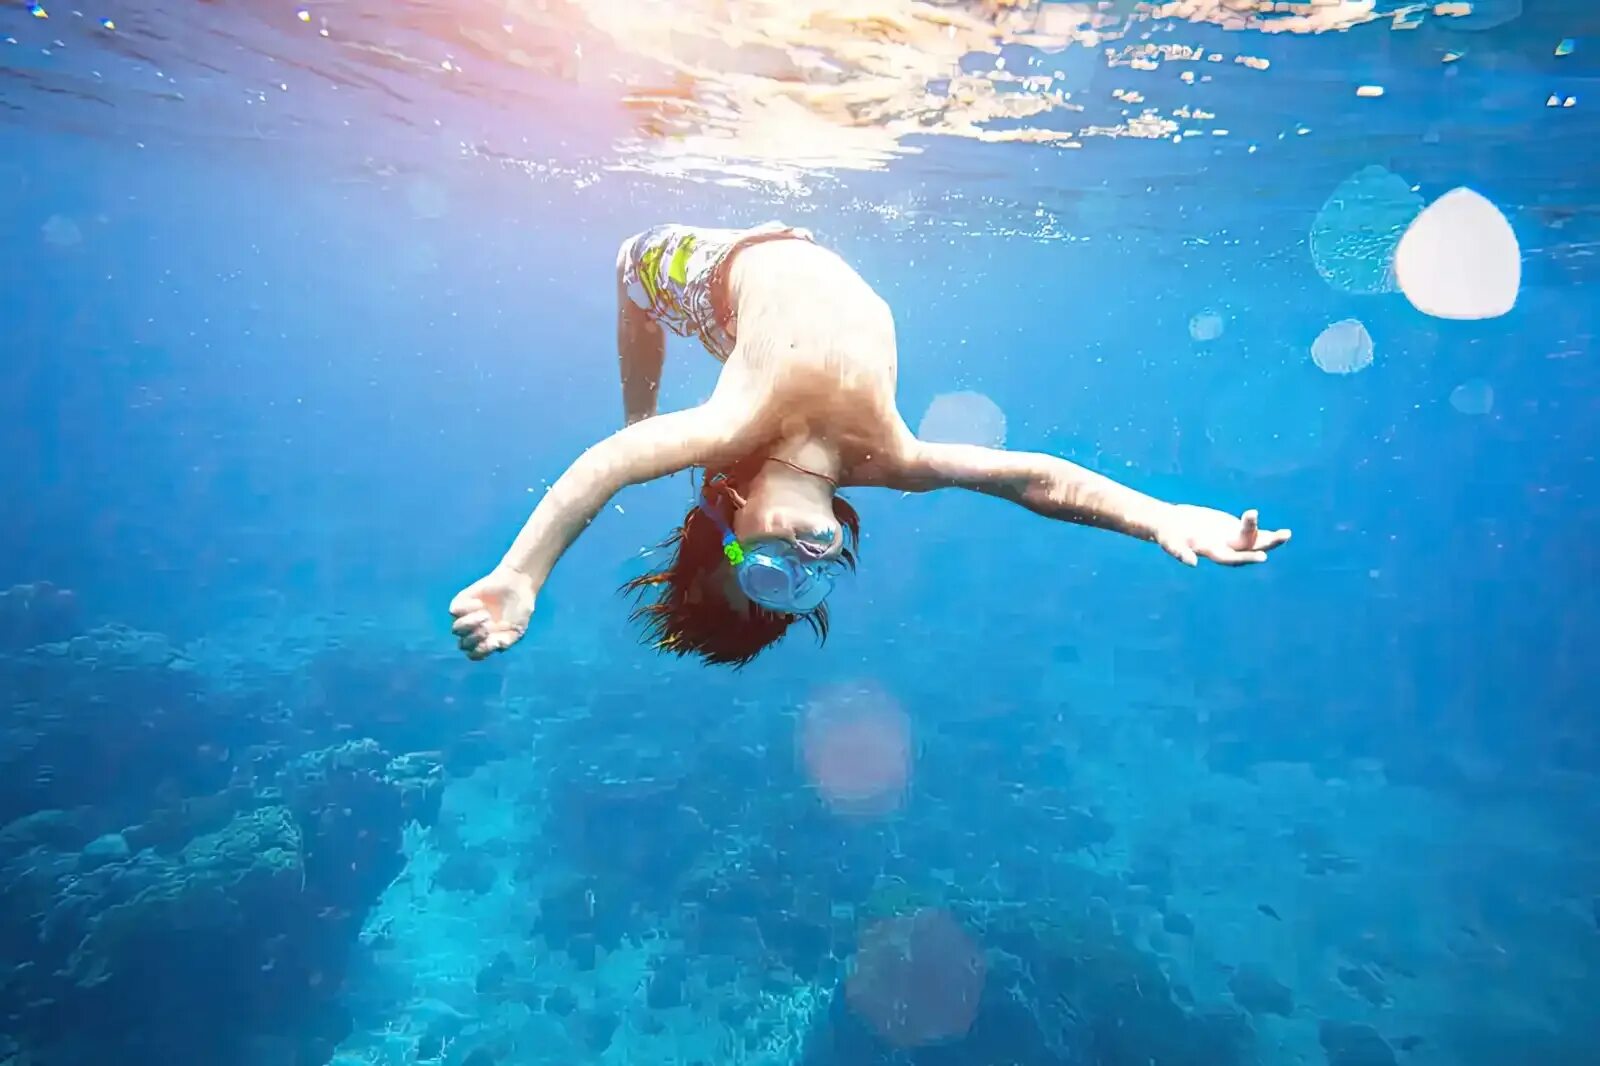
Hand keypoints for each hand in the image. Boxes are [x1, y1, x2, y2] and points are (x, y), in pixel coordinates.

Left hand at [449, 567, 536, 659]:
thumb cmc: (519, 610)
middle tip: (490, 624)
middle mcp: (473, 631)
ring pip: (456, 629)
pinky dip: (467, 609)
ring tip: (485, 614)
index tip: (494, 639)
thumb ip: (506, 642)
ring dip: (470, 624)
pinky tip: (480, 603)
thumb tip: (494, 646)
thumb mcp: (517, 630)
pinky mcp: (461, 602)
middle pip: (463, 644)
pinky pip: (454, 611)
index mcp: (485, 641)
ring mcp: (466, 617)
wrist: (517, 585)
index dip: (481, 650)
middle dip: (476, 636)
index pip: (474, 654)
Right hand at [1154, 505, 1291, 566]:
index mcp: (1210, 551)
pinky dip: (1266, 533)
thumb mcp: (1170, 542)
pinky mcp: (1231, 530)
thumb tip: (1192, 563)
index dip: (1246, 557)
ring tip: (1287, 534)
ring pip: (1254, 542)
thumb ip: (1180, 552)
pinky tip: (1283, 534)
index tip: (1263, 556)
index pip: (1231, 557)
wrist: (1170, 523)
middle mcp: (1223, 548)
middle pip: (1247, 549)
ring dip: (1271, 539)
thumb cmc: (1167, 533)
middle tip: (1281, 537)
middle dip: (1264, 544)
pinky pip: (1253, 533)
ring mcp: (1229, 539)